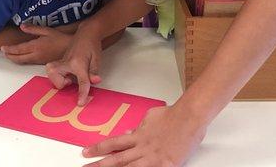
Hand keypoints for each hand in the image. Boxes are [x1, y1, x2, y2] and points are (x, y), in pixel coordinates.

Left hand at [0, 25, 71, 64]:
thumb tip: (22, 26)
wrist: (71, 49)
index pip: (19, 49)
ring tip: (9, 54)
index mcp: (36, 46)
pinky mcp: (42, 63)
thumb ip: (34, 29)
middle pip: (18, 58)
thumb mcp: (47, 30)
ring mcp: (39, 60)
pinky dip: (21, 60)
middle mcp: (36, 55)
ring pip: (23, 61)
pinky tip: (21, 57)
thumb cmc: (60, 38)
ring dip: (14, 58)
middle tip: (4, 52)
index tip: (2, 47)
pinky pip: (28, 62)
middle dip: (9, 56)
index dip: (9, 49)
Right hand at [46, 29, 101, 105]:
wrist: (86, 32)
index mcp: (78, 63)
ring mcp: (62, 61)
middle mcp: (67, 62)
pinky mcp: (60, 60)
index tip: (80, 103)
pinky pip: (53, 70)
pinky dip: (58, 74)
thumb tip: (95, 82)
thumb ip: (94, 71)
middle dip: (61, 83)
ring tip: (68, 76)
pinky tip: (68, 72)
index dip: (82, 94)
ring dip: (58, 79)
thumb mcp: (97, 58)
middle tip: (72, 80)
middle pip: (56, 79)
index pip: (81, 82)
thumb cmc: (92, 44)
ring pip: (51, 73)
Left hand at [82, 101, 206, 166]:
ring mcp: (153, 158)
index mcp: (138, 135)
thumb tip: (129, 133)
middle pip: (117, 159)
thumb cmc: (171, 114)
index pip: (113, 143)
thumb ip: (138, 127)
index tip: (85, 153)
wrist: (189, 116)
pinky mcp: (166, 165)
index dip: (98, 148)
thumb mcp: (149, 117)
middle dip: (99, 165)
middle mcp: (142, 147)